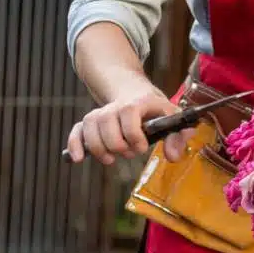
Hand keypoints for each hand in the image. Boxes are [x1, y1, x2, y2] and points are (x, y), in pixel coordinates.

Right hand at [65, 84, 183, 164]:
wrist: (136, 93)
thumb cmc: (156, 109)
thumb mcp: (171, 117)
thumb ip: (177, 136)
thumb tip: (173, 156)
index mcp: (139, 102)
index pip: (129, 115)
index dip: (134, 136)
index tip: (142, 147)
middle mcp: (117, 105)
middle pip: (106, 123)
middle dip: (117, 145)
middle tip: (129, 153)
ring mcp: (102, 112)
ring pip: (91, 126)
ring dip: (98, 147)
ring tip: (111, 159)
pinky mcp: (92, 122)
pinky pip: (78, 129)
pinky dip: (75, 143)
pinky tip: (78, 158)